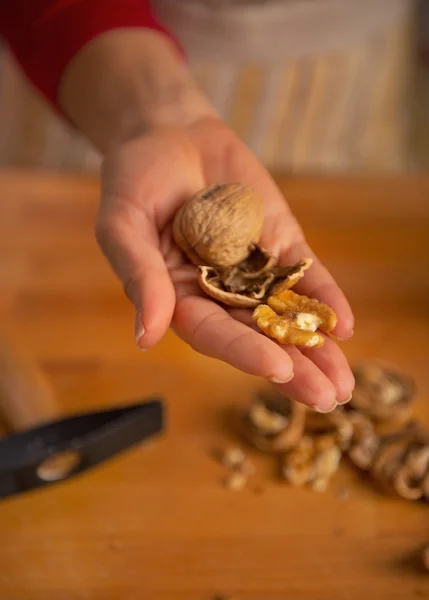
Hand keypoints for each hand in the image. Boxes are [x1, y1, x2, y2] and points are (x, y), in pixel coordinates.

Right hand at [96, 117, 354, 411]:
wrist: (169, 132)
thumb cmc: (134, 178)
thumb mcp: (124, 222)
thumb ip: (139, 274)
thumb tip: (145, 337)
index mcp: (178, 296)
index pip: (212, 333)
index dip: (243, 352)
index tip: (277, 369)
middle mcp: (218, 291)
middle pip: (256, 335)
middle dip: (292, 366)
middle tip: (328, 397)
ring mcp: (252, 269)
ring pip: (285, 314)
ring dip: (316, 346)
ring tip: (344, 381)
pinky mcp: (277, 242)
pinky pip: (302, 273)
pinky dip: (324, 297)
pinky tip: (345, 324)